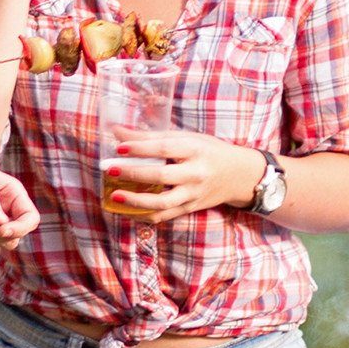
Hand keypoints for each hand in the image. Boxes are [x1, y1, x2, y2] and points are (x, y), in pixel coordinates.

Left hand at [100, 130, 267, 221]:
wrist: (238, 175)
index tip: (119, 147)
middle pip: (162, 176)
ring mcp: (193, 194)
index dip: (141, 147)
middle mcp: (196, 173)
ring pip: (163, 202)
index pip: (165, 147)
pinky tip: (126, 210)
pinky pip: (164, 216)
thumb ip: (152, 136)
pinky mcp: (190, 208)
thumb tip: (117, 132)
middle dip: (134, 173)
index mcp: (195, 149)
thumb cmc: (207, 151)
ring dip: (136, 201)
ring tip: (115, 196)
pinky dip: (144, 215)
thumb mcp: (186, 138)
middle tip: (110, 169)